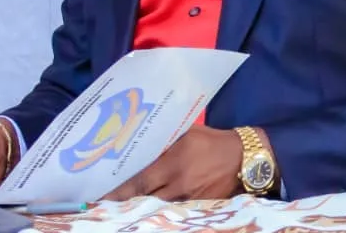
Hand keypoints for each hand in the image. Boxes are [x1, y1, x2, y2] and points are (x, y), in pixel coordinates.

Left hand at [102, 125, 243, 201]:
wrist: (243, 158)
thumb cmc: (211, 141)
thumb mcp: (187, 133)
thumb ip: (164, 139)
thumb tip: (141, 140)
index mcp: (174, 162)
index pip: (141, 181)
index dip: (120, 190)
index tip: (103, 195)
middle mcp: (179, 183)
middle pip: (146, 198)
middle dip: (126, 202)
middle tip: (106, 204)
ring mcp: (189, 199)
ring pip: (159, 207)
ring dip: (143, 207)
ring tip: (124, 208)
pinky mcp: (200, 207)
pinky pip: (175, 211)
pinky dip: (162, 211)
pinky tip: (151, 211)